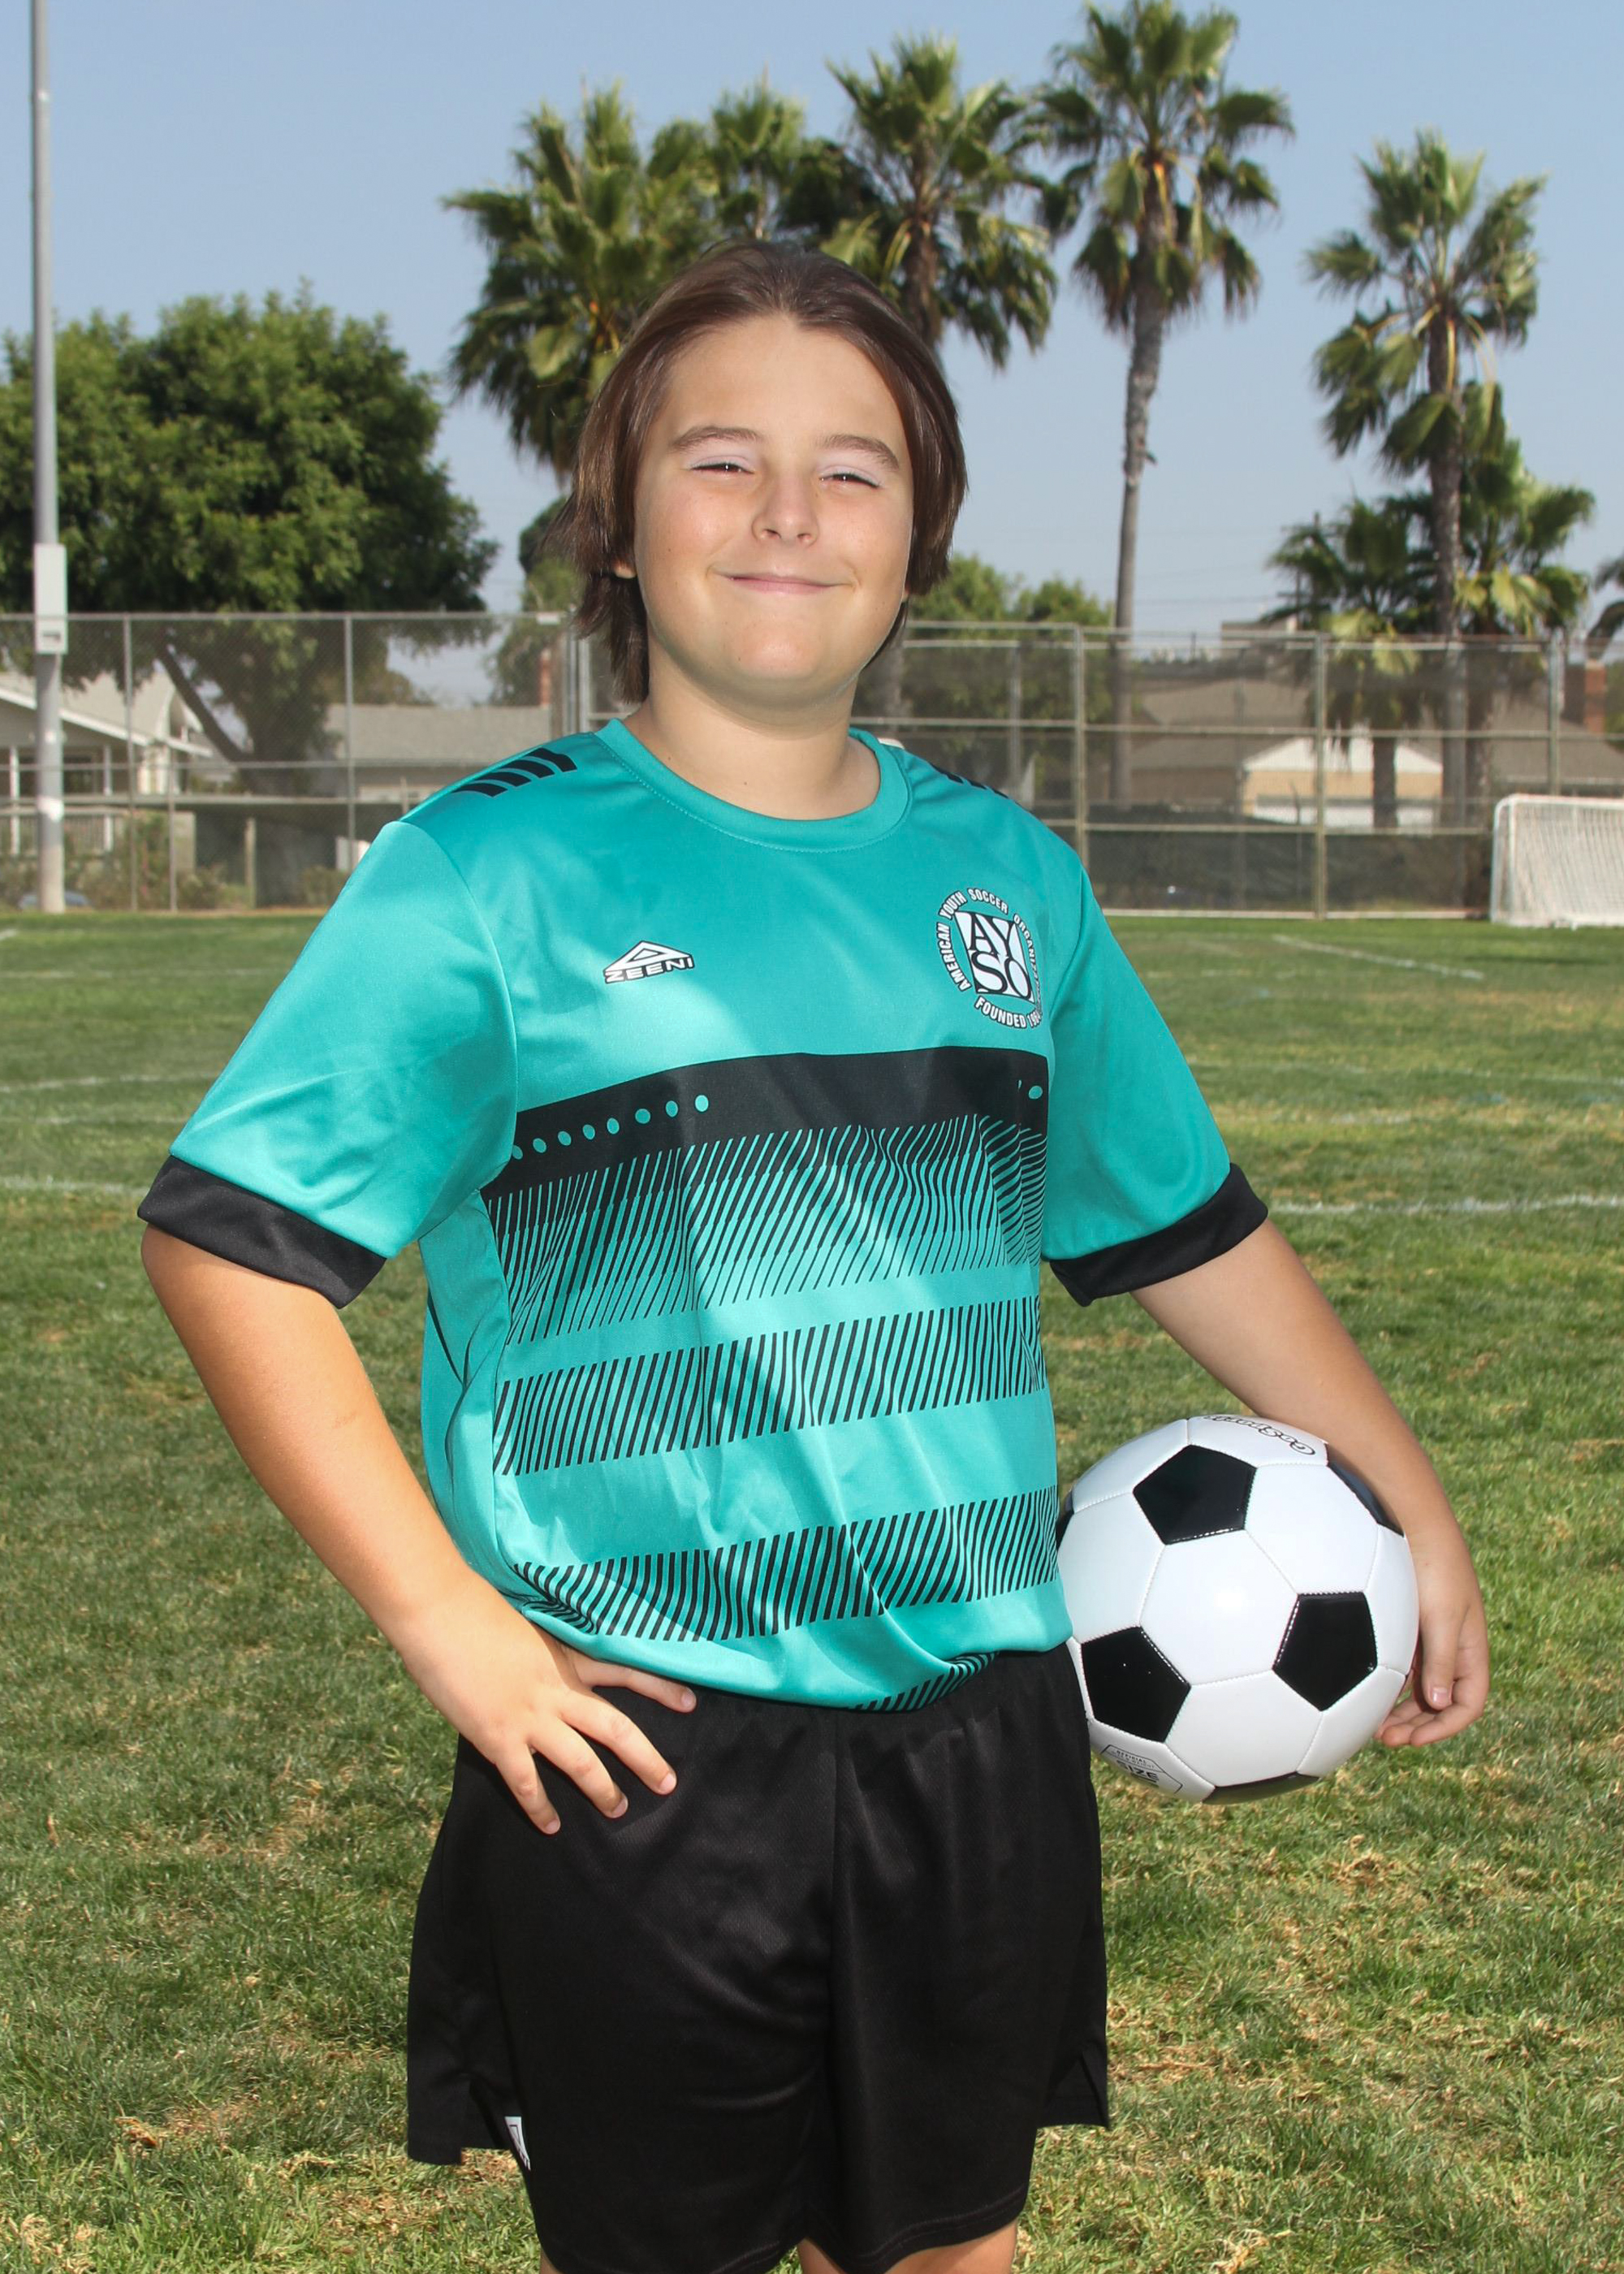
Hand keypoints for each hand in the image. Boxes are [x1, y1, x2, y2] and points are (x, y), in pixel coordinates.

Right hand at [392, 1573, 696, 1831]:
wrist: (439, 1613)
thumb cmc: (474, 1610)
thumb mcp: (523, 1626)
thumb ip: (541, 1652)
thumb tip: (543, 1667)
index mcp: (565, 1657)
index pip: (626, 1669)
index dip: (660, 1688)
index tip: (691, 1703)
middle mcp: (557, 1689)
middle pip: (616, 1728)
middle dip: (646, 1758)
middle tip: (668, 1783)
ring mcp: (530, 1715)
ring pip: (581, 1762)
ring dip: (602, 1790)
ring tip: (618, 1810)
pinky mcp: (498, 1737)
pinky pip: (527, 1782)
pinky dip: (540, 1808)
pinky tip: (550, 1826)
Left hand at [1376, 1521, 1488, 1746]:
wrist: (1409, 1520)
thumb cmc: (1432, 1566)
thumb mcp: (1441, 1615)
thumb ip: (1441, 1658)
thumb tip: (1437, 1703)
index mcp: (1470, 1647)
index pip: (1470, 1702)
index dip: (1446, 1727)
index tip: (1413, 1740)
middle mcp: (1450, 1646)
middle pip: (1440, 1701)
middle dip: (1418, 1725)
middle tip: (1384, 1739)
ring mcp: (1426, 1636)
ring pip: (1417, 1686)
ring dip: (1399, 1710)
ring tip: (1369, 1726)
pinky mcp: (1402, 1624)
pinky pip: (1399, 1664)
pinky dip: (1385, 1683)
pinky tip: (1359, 1691)